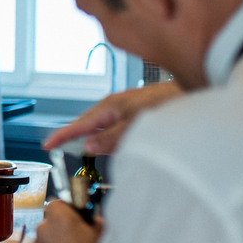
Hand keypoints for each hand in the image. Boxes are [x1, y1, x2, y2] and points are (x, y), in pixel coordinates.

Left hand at [32, 199, 101, 242]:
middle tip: (76, 240)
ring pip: (45, 240)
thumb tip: (96, 221)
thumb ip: (96, 224)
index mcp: (59, 217)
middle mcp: (43, 228)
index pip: (57, 203)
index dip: (66, 210)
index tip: (74, 217)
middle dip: (60, 229)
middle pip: (50, 222)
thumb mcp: (101, 237)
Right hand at [42, 82, 182, 154]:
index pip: (79, 124)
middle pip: (88, 123)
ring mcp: (126, 107)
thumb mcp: (136, 124)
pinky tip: (113, 142)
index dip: (62, 135)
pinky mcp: (137, 111)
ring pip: (102, 124)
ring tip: (82, 148)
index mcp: (111, 106)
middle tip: (59, 148)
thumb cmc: (169, 103)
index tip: (48, 144)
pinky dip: (108, 134)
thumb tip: (88, 146)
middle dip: (74, 135)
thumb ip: (112, 137)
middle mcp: (116, 105)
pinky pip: (114, 124)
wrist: (194, 94)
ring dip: (92, 136)